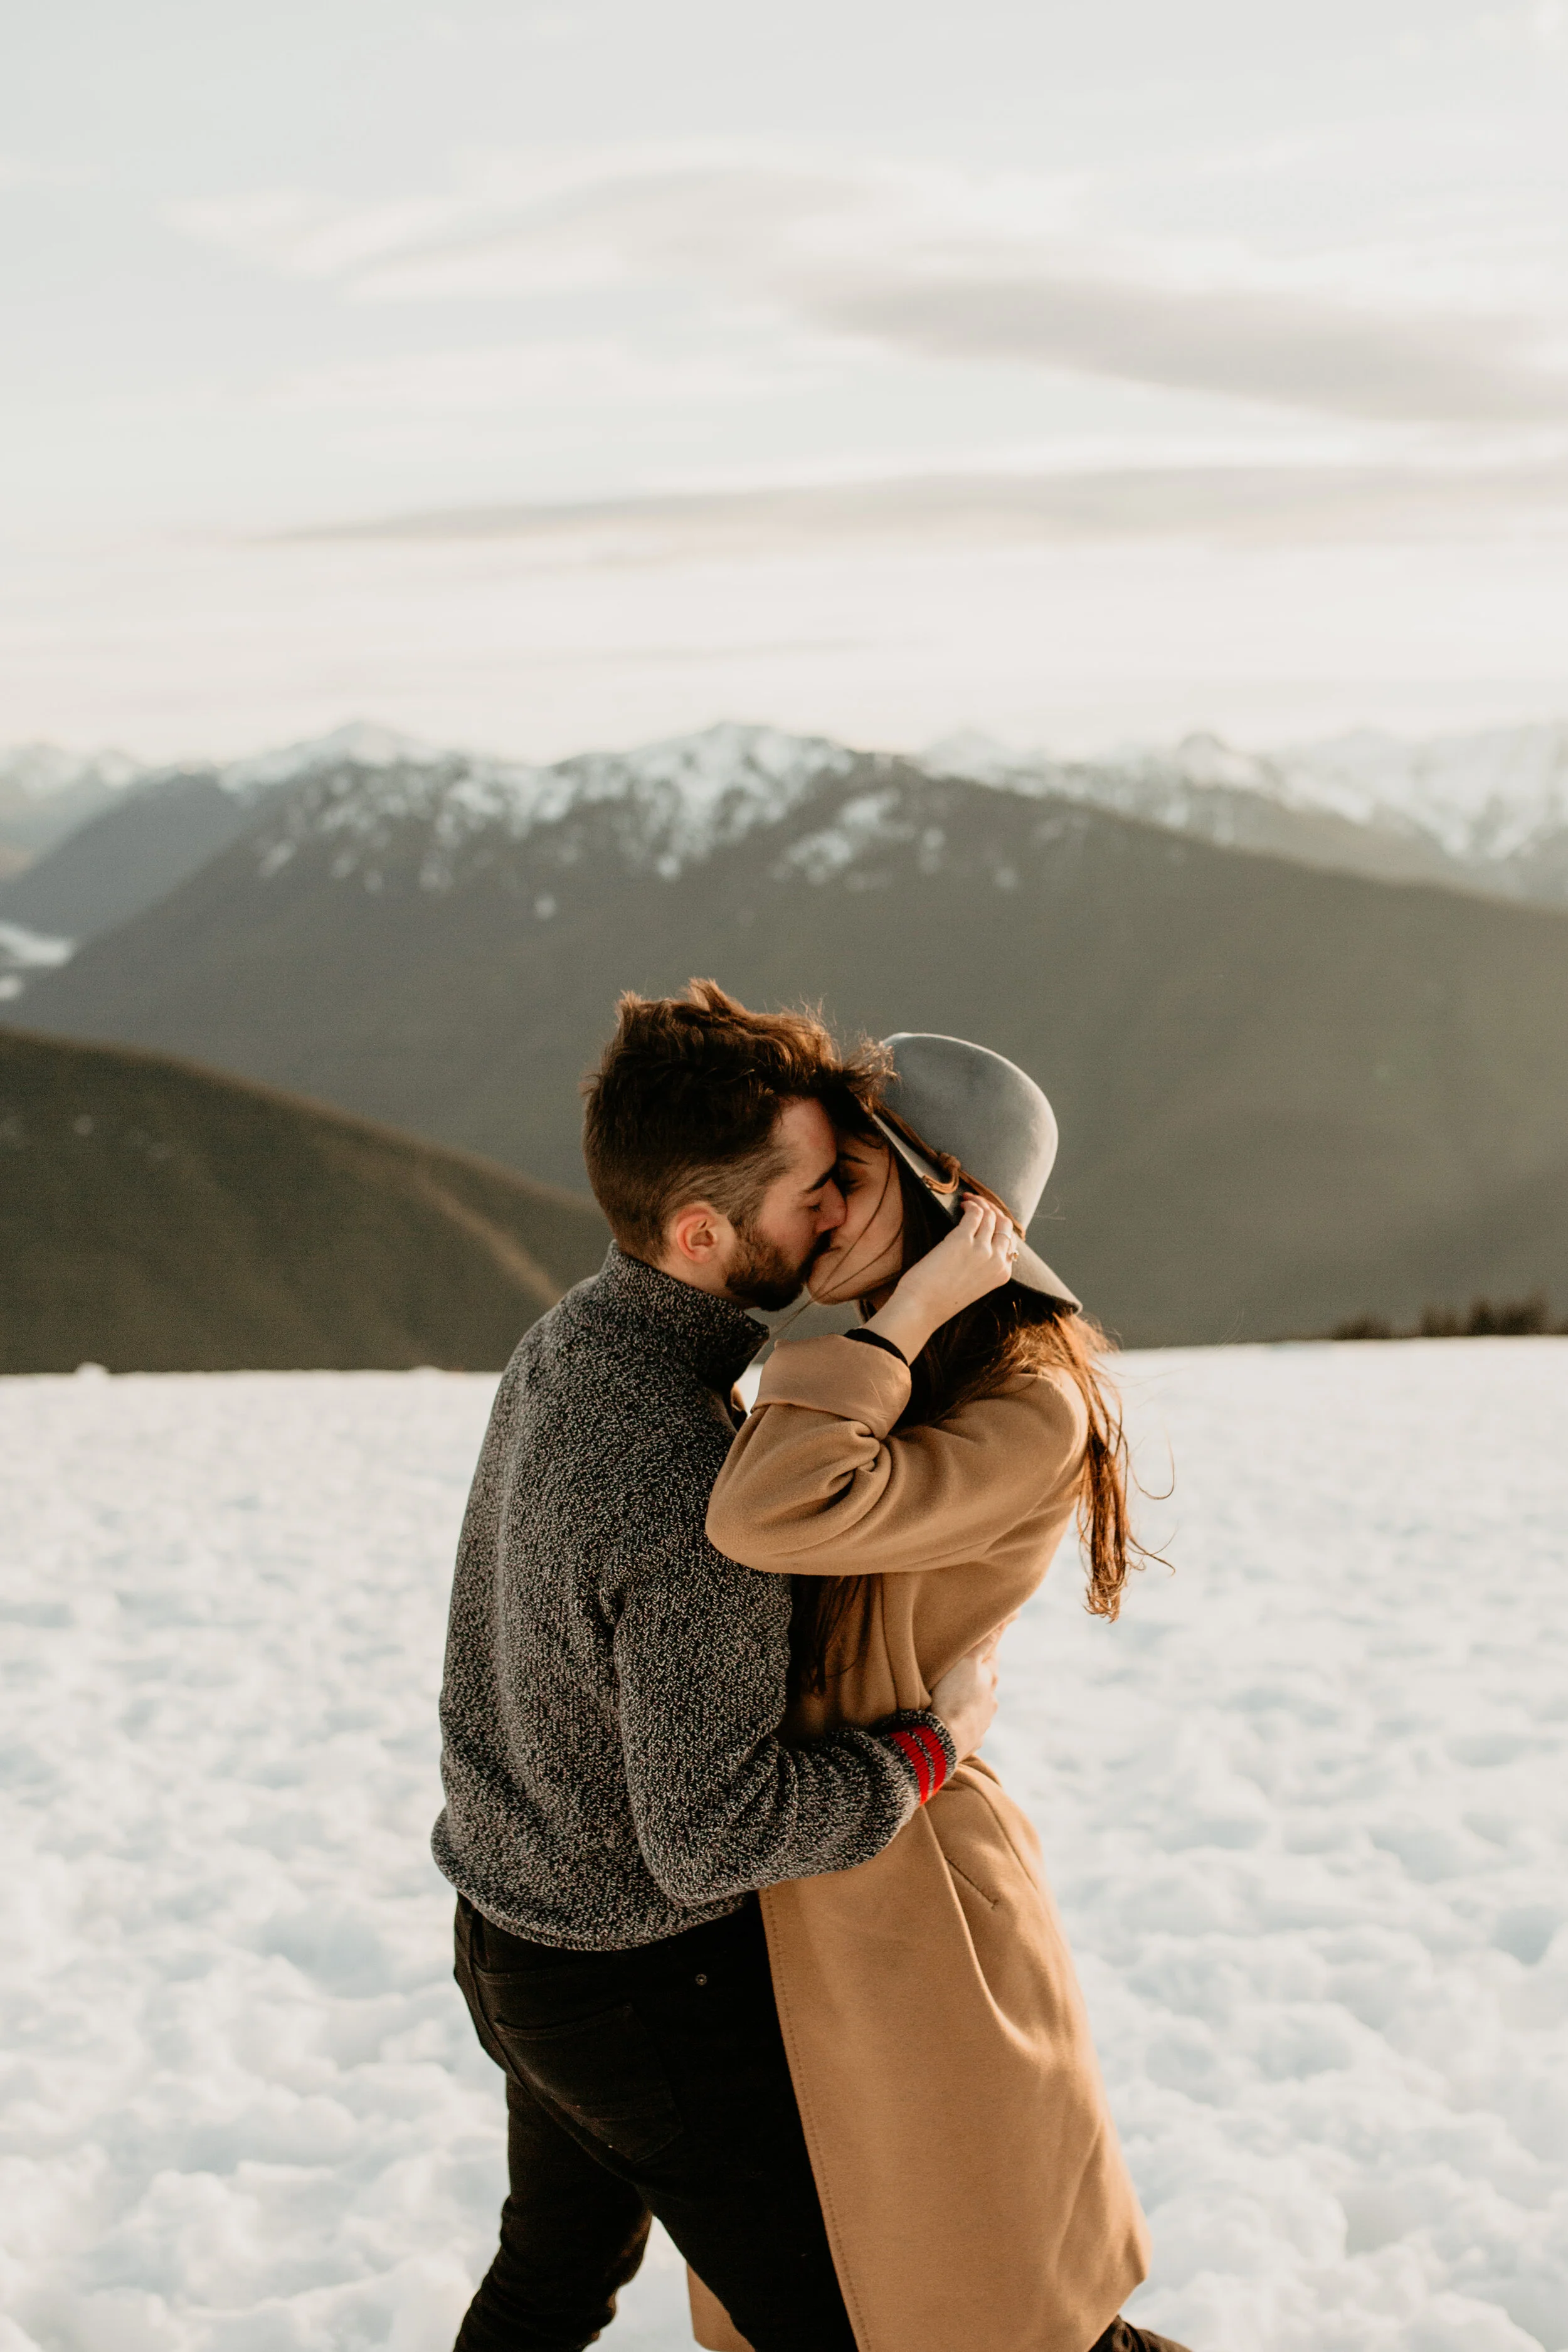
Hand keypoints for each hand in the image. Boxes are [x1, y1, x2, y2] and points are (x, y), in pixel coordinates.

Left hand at [863, 1194, 1018, 1363]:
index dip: (999, 1225)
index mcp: (1002, 1273)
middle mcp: (997, 1261)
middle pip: (1004, 1224)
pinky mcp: (962, 1240)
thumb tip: (979, 1243)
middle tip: (977, 1205)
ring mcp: (982, 1250)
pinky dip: (970, 1205)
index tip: (987, 1217)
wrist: (921, 1309)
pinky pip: (974, 1214)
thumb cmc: (940, 1299)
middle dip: (992, 1209)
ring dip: (980, 1203)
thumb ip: (982, 1267)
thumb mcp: (972, 1286)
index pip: (1010, 1240)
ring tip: (966, 1201)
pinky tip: (961, 1205)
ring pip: (991, 1215)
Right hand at [929, 1637, 999, 1762]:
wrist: (943, 1740)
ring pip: (979, 1705)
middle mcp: (991, 1700)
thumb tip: (1007, 1618)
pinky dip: (964, 1721)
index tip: (988, 1637)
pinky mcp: (972, 1739)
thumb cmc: (953, 1696)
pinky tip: (953, 1720)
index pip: (992, 1655)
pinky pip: (970, 1727)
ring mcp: (983, 1721)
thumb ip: (986, 1642)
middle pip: (986, 1680)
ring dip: (970, 1699)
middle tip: (964, 1667)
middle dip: (978, 1673)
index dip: (989, 1645)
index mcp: (989, 1678)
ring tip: (954, 1696)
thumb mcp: (967, 1661)